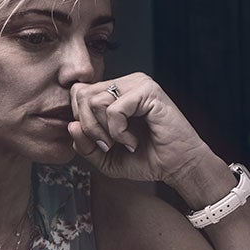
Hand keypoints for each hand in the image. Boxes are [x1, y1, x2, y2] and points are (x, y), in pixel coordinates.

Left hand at [67, 72, 214, 186]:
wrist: (178, 167)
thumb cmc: (147, 159)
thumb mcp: (105, 158)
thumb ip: (85, 144)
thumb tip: (71, 125)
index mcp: (114, 91)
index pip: (78, 92)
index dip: (80, 120)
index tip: (98, 142)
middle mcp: (125, 82)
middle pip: (81, 95)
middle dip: (89, 127)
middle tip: (107, 145)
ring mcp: (137, 83)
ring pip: (94, 100)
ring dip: (103, 130)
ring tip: (121, 143)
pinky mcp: (148, 91)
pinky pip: (114, 109)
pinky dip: (118, 132)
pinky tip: (132, 141)